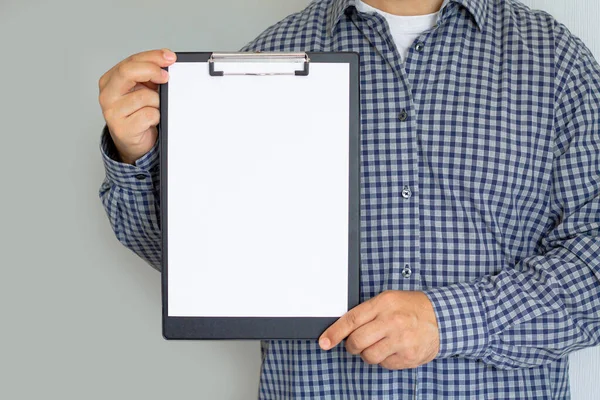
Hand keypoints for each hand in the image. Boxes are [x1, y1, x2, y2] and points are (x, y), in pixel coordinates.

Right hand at [98, 49, 176, 163]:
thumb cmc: (138, 113)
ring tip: (155, 108)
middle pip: (128, 72)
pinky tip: (152, 120)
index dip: (152, 57)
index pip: (131, 61)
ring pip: (144, 96)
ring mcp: (112, 112)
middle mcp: (107, 94)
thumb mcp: (142, 89)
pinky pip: (149, 115)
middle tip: (166, 77)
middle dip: (151, 70)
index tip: (169, 58)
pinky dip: (156, 116)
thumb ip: (149, 75)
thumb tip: (167, 62)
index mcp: (111, 80)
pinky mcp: (122, 129)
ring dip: (157, 101)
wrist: (133, 141)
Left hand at [319, 290, 439, 369]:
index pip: (351, 320)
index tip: (324, 342)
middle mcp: (392, 322)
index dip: (334, 333)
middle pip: (357, 341)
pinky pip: (385, 365)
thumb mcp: (388, 299)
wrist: (443, 318)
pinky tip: (393, 349)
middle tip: (356, 344)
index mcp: (383, 304)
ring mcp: (400, 340)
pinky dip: (385, 359)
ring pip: (369, 356)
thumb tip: (344, 327)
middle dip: (352, 346)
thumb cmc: (412, 307)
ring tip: (379, 344)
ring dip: (369, 354)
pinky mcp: (408, 356)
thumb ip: (367, 312)